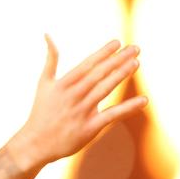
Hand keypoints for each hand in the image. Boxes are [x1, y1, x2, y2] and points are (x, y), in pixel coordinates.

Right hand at [18, 35, 147, 164]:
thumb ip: (50, 59)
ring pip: (105, 90)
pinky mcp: (89, 128)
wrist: (35, 143)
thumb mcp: (43, 83)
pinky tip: (144, 100)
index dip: (103, 53)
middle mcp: (73, 96)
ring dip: (121, 75)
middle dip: (117, 60)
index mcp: (63, 85)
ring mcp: (81, 112)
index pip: (86, 65)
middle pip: (98, 75)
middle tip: (135, 48)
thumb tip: (48, 34)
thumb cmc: (41, 112)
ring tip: (136, 62)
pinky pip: (112, 115)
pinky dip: (128, 108)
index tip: (117, 42)